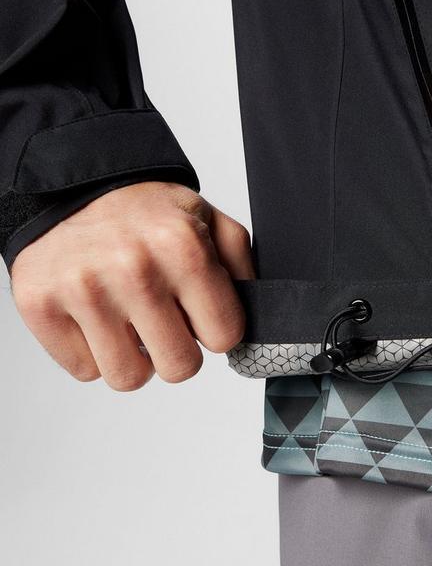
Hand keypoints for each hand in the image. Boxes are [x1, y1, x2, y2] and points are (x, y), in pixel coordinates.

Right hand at [10, 181, 255, 390]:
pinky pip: (84, 370)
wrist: (74, 186)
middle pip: (180, 368)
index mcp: (183, 248)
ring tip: (129, 322)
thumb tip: (256, 314)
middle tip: (164, 321)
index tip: (199, 313)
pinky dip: (93, 352)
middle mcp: (133, 269)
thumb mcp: (208, 220)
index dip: (214, 329)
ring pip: (129, 378)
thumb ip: (240, 267)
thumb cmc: (145, 212)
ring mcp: (82, 289)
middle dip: (178, 350)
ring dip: (134, 358)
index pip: (223, 337)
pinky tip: (96, 318)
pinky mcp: (40, 305)